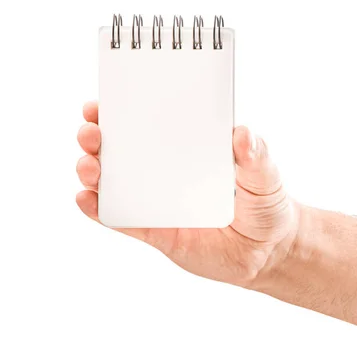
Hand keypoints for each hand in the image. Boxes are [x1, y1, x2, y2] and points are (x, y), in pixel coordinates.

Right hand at [76, 101, 297, 286]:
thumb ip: (256, 156)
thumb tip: (243, 134)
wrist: (269, 251)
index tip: (101, 105)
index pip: (148, 127)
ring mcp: (158, 203)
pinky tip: (87, 200)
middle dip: (97, 139)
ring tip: (89, 166)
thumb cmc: (266, 205)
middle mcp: (166, 174)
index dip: (121, 114)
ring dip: (92, 172)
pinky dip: (100, 210)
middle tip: (92, 132)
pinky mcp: (157, 233)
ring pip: (114, 185)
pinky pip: (123, 220)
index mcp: (187, 152)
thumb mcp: (265, 176)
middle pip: (120, 152)